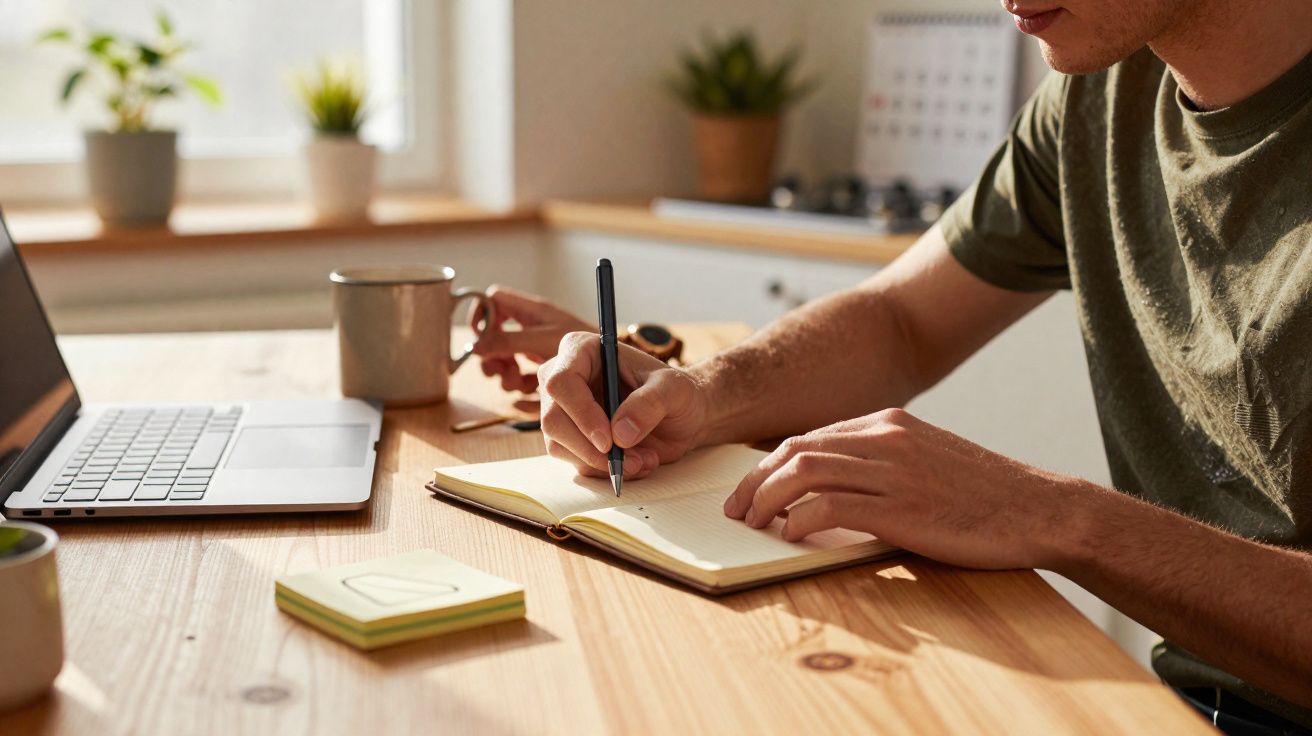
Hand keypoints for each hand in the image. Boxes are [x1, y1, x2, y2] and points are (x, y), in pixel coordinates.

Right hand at [471, 285, 592, 392]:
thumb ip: (510, 341)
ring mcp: (537, 348)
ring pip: (504, 358)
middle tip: (498, 371)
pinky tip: (530, 391)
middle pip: (493, 334)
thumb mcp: (544, 340)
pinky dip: (520, 386)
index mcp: (533, 311)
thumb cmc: (588, 345)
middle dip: (492, 354)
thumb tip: (475, 347)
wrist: (619, 368)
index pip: (494, 300)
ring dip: (505, 374)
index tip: (482, 339)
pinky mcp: (544, 369)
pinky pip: (520, 376)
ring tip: (518, 383)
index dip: (482, 315)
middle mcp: (532, 327)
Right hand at [537, 332, 708, 478]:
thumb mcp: (674, 390)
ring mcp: (565, 411)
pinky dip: (606, 470)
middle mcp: (566, 379)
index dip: (581, 413)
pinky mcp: (572, 438)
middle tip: (629, 460)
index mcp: (584, 351)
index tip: (608, 440)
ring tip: (642, 459)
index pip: (561, 382)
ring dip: (602, 463)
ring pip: (559, 446)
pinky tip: (636, 461)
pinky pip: (576, 462)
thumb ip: (649, 404)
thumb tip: (619, 433)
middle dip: (590, 449)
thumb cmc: (677, 393)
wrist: (683, 416)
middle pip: (553, 419)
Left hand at [722, 408, 1079, 570]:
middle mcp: (886, 437)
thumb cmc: (984, 496)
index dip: (770, 464)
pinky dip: (800, 520)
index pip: (809, 437)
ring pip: (804, 471)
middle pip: (795, 449)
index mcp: (889, 422)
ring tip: (753, 524)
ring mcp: (894, 469)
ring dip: (767, 499)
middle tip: (736, 510)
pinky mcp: (902, 506)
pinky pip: (831, 506)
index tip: (750, 489)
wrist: (1040, 510)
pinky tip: (791, 536)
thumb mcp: (928, 460)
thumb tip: (831, 489)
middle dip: (755, 480)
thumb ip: (883, 463)